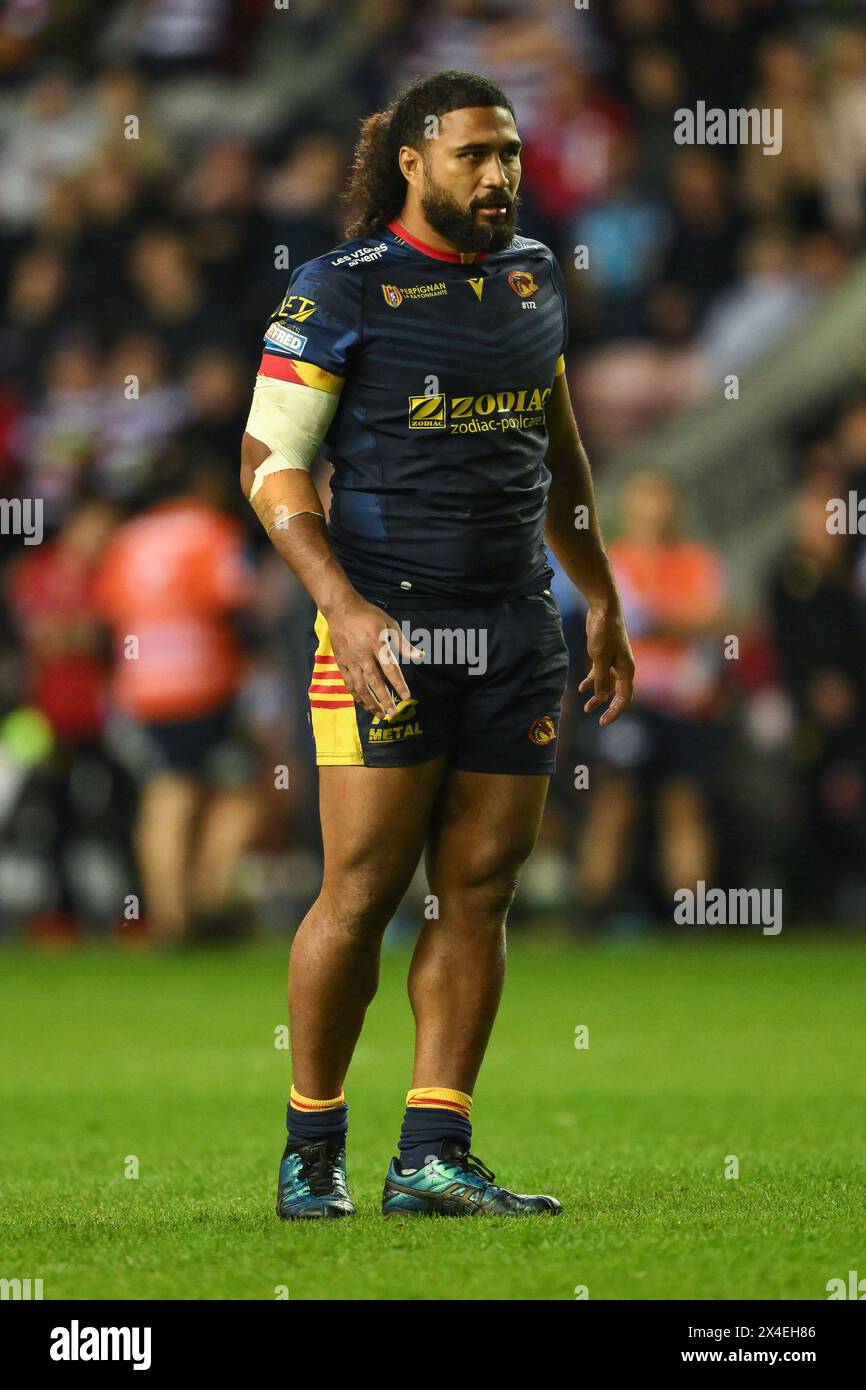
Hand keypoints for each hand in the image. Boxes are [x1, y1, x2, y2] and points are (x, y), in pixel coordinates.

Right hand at [325, 596, 422, 716]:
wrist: (341, 609)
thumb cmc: (369, 616)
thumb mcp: (390, 625)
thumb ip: (403, 644)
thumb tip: (420, 656)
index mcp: (377, 644)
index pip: (390, 668)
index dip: (398, 684)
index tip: (407, 696)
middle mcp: (363, 655)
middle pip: (374, 682)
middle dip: (384, 699)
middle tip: (393, 714)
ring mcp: (350, 660)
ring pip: (360, 686)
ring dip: (370, 702)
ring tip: (380, 714)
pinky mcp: (341, 662)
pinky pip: (349, 683)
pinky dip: (356, 695)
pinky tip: (364, 704)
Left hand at [579, 601, 634, 725]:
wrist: (604, 610)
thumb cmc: (605, 632)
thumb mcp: (600, 658)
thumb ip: (600, 678)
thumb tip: (601, 697)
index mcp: (627, 670)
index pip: (625, 697)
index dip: (615, 711)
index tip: (604, 722)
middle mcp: (623, 668)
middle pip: (618, 694)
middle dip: (608, 707)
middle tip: (599, 720)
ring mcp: (615, 662)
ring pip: (607, 685)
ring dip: (598, 696)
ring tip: (586, 708)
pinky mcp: (605, 656)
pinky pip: (600, 674)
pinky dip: (592, 682)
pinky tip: (581, 689)